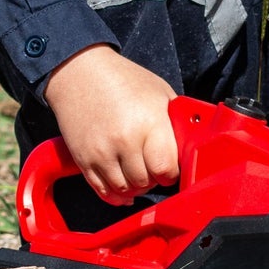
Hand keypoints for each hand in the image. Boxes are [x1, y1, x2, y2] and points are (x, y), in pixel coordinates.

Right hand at [42, 45, 179, 203]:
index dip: (172, 171)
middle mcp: (125, 141)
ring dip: (136, 186)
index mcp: (149, 123)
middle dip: (154, 178)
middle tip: (154, 165)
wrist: (79, 73)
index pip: (166, 169)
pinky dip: (116, 195)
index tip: (171, 165)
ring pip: (125, 190)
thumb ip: (174, 123)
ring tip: (139, 171)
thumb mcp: (160, 92)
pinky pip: (103, 191)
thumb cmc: (123, 80)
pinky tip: (124, 187)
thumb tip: (189, 148)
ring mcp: (102, 153)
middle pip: (147, 182)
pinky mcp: (84, 160)